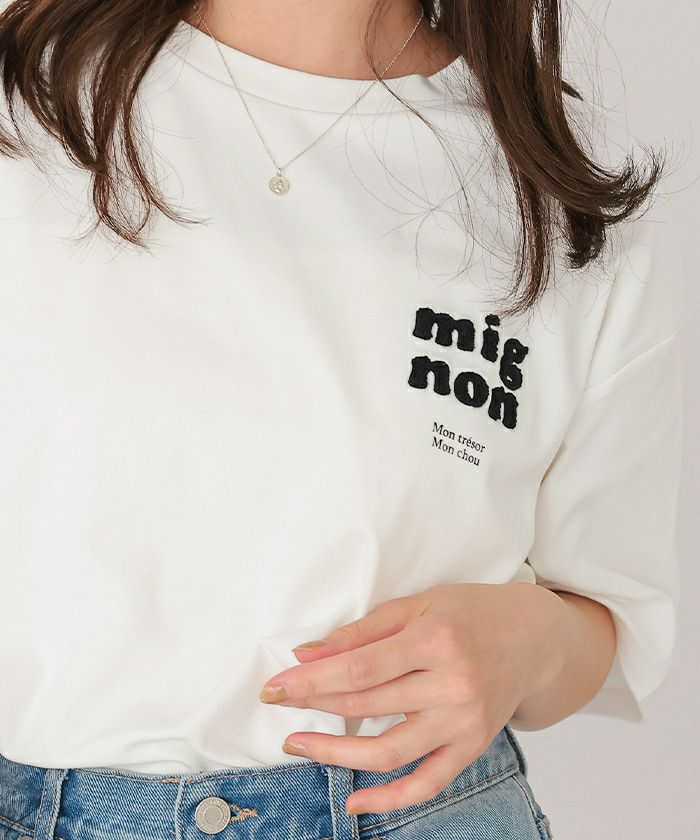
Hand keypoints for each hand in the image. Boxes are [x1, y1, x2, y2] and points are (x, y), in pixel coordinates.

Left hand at [259, 581, 567, 814]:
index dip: (312, 680)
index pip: (359, 667)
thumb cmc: (471, 613)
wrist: (534, 638)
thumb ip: (363, 631)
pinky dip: (390, 798)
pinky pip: (427, 783)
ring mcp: (464, 722)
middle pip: (367, 705)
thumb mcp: (418, 604)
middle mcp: (452, 685)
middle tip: (278, 703)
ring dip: (337, 753)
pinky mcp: (472, 747)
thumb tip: (309, 652)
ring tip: (301, 745)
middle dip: (313, 705)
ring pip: (390, 752)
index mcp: (436, 640)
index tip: (277, 685)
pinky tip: (356, 801)